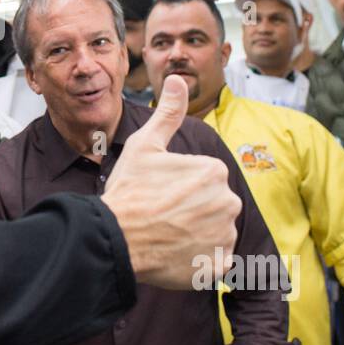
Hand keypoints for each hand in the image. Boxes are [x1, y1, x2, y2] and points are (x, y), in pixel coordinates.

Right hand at [101, 75, 239, 288]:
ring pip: (214, 233)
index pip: (204, 180)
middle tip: (161, 216)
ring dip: (195, 235)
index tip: (159, 195)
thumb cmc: (128, 191)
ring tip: (166, 236)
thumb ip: (168, 113)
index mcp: (214, 171)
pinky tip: (174, 254)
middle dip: (191, 212)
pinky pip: (214, 262)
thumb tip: (177, 78)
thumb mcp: (145, 145)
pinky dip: (198, 261)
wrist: (115, 237)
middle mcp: (228, 202)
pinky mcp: (218, 266)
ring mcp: (224, 236)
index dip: (179, 188)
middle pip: (211, 206)